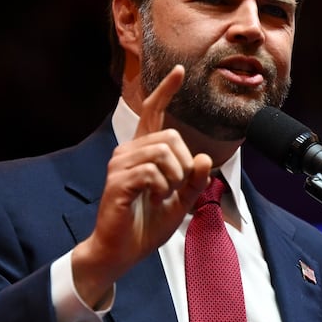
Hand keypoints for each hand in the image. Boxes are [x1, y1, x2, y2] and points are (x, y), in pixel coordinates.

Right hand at [71, 65, 211, 307]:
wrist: (121, 251)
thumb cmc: (146, 225)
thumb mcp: (180, 202)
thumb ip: (194, 181)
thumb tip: (202, 157)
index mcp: (143, 153)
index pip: (153, 113)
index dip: (166, 91)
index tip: (179, 70)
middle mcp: (128, 152)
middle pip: (170, 137)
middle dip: (184, 164)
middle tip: (176, 188)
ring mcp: (120, 165)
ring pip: (163, 153)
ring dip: (174, 178)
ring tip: (164, 195)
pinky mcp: (118, 181)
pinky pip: (152, 172)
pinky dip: (163, 187)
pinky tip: (154, 198)